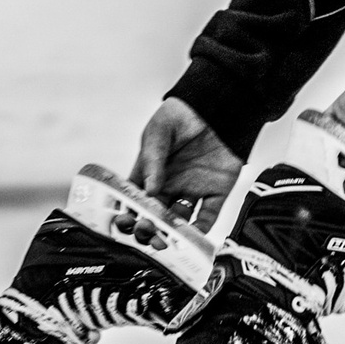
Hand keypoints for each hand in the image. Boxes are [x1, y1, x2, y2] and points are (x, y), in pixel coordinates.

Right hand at [130, 98, 243, 230]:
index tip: (126, 222)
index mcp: (151, 172)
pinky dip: (201, 231)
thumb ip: (152, 159)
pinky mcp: (216, 192)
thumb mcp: (158, 131)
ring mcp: (192, 191)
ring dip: (173, 234)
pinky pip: (208, 217)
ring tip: (167, 239)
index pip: (137, 199)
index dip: (130, 212)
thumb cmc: (182, 114)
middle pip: (156, 216)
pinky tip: (193, 237)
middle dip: (150, 228)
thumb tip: (150, 190)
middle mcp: (170, 186)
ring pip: (180, 221)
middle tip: (147, 233)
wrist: (218, 105)